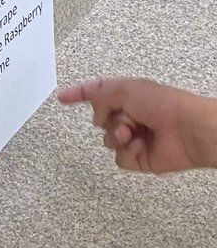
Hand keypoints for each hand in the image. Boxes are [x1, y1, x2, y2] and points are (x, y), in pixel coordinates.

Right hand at [58, 77, 216, 173]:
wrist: (185, 130)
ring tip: (133, 132)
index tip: (62, 98)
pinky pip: (118, 158)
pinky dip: (127, 151)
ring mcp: (134, 137)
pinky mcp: (138, 157)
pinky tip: (141, 145)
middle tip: (124, 117)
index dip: (79, 94)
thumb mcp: (125, 89)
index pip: (97, 93)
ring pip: (107, 140)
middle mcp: (131, 116)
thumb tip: (96, 114)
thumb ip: (100, 95)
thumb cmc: (163, 105)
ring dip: (117, 135)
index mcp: (129, 96)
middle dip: (107, 119)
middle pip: (100, 119)